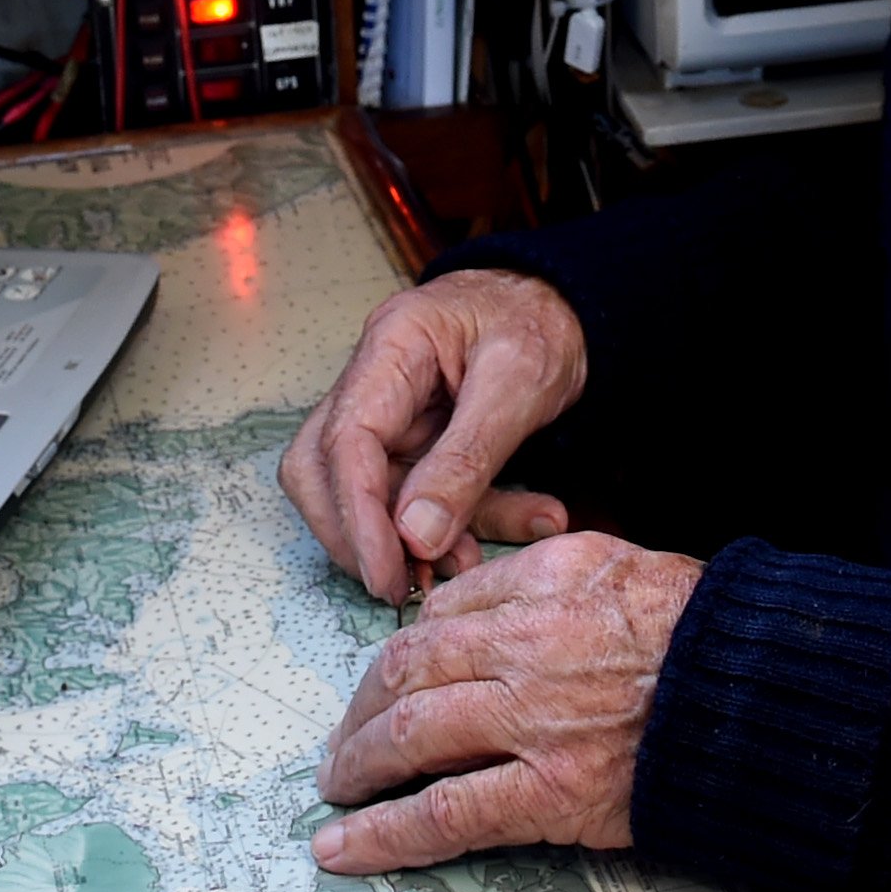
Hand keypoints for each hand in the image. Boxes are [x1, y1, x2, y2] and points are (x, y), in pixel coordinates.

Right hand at [280, 271, 589, 603]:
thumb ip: (468, 460)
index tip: (386, 572)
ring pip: (368, 492)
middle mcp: (375, 379)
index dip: (357, 516)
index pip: (346, 441)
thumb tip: (414, 535)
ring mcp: (389, 412)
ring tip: (461, 567)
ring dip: (408, 539)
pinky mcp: (412, 440)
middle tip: (402, 584)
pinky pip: (414, 495)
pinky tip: (486, 544)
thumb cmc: (540, 322)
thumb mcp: (519, 385)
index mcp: (393, 344)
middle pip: (323, 469)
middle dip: (357, 534)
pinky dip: (447, 527)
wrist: (567, 307)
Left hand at [310, 535, 705, 873]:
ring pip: (410, 734)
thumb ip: (544, 580)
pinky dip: (382, 835)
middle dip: (362, 708)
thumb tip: (470, 606)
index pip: (443, 612)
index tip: (390, 679)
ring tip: (335, 786)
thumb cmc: (717, 640)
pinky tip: (343, 849)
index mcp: (547, 580)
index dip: (404, 650)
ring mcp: (535, 721)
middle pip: (407, 668)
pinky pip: (444, 815)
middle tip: (344, 737)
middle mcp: (528, 643)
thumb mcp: (627, 569)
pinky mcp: (551, 792)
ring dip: (358, 764)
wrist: (777, 701)